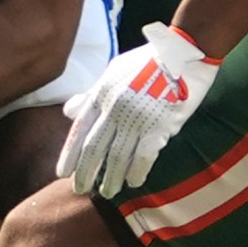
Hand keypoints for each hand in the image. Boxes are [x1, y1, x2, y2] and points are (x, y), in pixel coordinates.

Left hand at [60, 22, 220, 195]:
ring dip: (111, 177)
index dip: (70, 154)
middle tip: (79, 189)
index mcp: (101, 94)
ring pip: (118, 156)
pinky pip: (145, 155)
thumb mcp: (112, 72)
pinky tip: (133, 183)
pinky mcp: (160, 125)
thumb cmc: (148, 61)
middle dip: (86, 172)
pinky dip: (137, 171)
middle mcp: (115, 108)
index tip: (63, 173)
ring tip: (106, 193)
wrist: (184, 53)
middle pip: (94, 147)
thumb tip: (68, 111)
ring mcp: (138, 118)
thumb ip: (91, 94)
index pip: (80, 130)